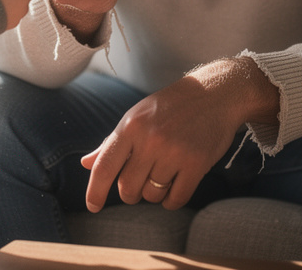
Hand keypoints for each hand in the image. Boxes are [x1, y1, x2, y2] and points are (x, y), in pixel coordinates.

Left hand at [79, 57, 279, 211]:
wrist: (215, 94)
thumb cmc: (171, 107)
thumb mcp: (137, 117)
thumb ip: (112, 143)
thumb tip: (86, 164)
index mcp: (130, 126)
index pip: (104, 166)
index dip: (95, 191)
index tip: (93, 206)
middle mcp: (150, 139)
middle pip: (127, 188)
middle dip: (131, 192)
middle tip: (141, 180)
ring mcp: (174, 152)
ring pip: (151, 195)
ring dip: (155, 192)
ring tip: (164, 173)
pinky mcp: (196, 163)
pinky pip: (176, 199)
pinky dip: (172, 199)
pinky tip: (176, 185)